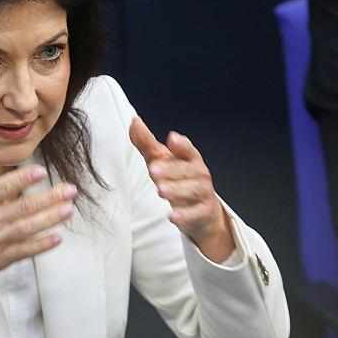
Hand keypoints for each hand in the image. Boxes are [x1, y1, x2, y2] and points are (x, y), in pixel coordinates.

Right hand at [0, 141, 76, 288]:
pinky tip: (57, 237)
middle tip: (69, 190)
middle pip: (22, 208)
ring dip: (49, 219)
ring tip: (68, 209)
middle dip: (49, 198)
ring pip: (26, 229)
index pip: (2, 187)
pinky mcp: (1, 259)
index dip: (23, 179)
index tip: (41, 171)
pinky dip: (41, 245)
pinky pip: (24, 251)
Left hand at [129, 117, 233, 261]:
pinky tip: (172, 216)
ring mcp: (203, 194)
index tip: (171, 139)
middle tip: (153, 170)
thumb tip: (134, 122)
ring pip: (193, 190)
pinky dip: (185, 215)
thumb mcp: (163, 161)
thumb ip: (148, 144)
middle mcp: (199, 174)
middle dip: (171, 170)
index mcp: (190, 159)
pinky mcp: (203, 213)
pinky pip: (196, 214)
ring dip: (177, 190)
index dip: (181, 145)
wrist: (201, 212)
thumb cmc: (179, 180)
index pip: (188, 149)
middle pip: (188, 170)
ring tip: (161, 190)